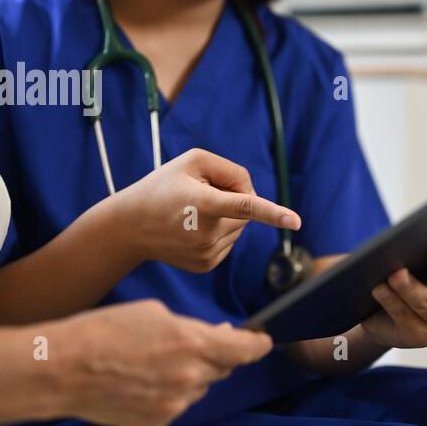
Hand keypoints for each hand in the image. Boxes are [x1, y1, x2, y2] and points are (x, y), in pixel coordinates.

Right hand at [45, 300, 272, 425]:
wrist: (61, 370)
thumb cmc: (104, 331)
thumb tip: (215, 335)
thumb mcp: (154, 313)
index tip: (263, 340)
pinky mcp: (157, 422)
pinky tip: (140, 381)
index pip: (246, 350)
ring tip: (152, 361)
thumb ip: (192, 328)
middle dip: (213, 356)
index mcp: (194, 344)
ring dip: (188, 375)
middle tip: (192, 344)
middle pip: (222, 369)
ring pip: (198, 388)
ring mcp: (175, 405)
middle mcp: (191, 378)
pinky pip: (175, 405)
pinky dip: (166, 393)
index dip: (258, 344)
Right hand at [106, 148, 300, 272]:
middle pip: (247, 211)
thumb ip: (232, 170)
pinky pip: (230, 242)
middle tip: (203, 194)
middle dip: (236, 198)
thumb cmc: (163, 187)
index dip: (274, 213)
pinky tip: (194, 228)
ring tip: (193, 212)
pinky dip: (220, 232)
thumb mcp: (193, 161)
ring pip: (241, 228)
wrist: (130, 227)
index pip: (245, 207)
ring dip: (227, 216)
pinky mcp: (208, 264)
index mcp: (204, 204)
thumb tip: (254, 197)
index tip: (296, 221)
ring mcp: (207, 252)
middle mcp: (207, 232)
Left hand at [362, 231, 426, 348]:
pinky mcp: (421, 337)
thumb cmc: (415, 278)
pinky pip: (403, 316)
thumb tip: (421, 228)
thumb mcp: (426, 261)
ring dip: (411, 287)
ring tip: (397, 273)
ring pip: (426, 302)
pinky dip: (391, 301)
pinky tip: (380, 288)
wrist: (389, 318)